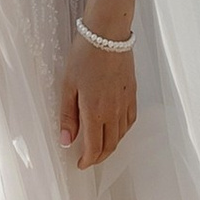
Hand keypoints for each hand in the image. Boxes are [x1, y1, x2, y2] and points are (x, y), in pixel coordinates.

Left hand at [59, 32, 136, 170]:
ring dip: (111, 146)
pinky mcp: (132, 94)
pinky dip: (122, 132)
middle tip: (89, 160)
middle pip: (110, 145)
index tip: (80, 164)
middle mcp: (114, 112)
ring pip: (121, 135)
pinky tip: (116, 129)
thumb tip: (66, 141)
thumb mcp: (68, 86)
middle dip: (99, 157)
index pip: (94, 147)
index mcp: (96, 112)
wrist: (108, 35)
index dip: (88, 160)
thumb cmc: (84, 57)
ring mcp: (125, 103)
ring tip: (100, 147)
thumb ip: (68, 116)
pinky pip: (130, 121)